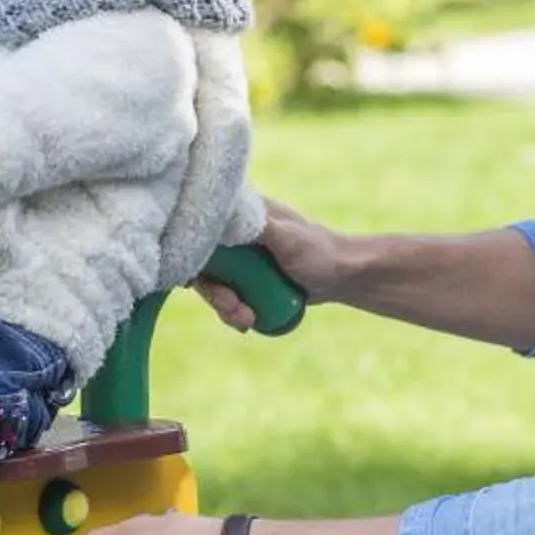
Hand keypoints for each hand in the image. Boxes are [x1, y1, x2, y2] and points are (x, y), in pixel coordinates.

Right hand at [194, 196, 345, 328]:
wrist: (341, 277)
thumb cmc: (318, 252)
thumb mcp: (287, 238)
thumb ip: (256, 226)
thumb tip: (222, 218)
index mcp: (239, 212)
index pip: (201, 228)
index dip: (192, 252)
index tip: (199, 278)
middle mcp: (234, 232)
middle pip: (202, 262)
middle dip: (214, 291)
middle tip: (234, 307)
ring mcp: (238, 257)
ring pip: (213, 283)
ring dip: (225, 306)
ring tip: (247, 319)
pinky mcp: (245, 279)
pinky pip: (226, 296)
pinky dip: (232, 312)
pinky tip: (247, 323)